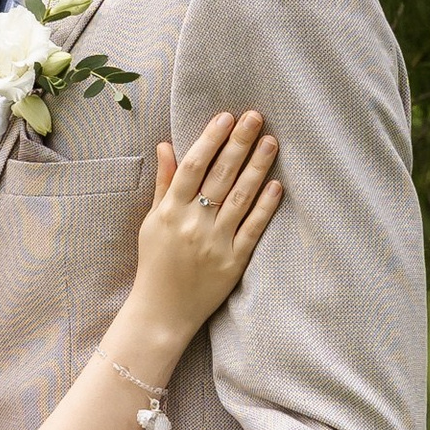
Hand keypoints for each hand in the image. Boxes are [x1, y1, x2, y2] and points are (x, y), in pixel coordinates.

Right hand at [127, 111, 280, 343]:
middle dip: (239, 143)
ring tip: (271, 141)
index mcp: (170, 211)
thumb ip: (164, 184)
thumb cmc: (155, 264)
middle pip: (220, 176)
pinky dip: (265, 206)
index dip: (210, 139)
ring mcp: (214, 243)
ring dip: (257, 167)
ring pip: (240, 197)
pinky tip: (276, 184)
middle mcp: (193, 224)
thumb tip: (167, 145)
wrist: (160, 313)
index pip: (192, 166)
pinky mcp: (233, 262)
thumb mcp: (152, 222)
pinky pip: (253, 229)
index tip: (225, 117)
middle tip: (255, 116)